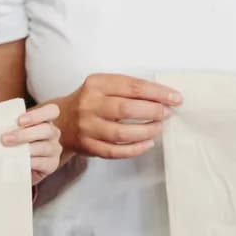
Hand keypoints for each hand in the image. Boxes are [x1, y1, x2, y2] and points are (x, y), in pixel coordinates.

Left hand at [1, 102, 64, 184]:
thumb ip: (5, 124)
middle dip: (25, 134)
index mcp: (45, 120)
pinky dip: (30, 162)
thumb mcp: (11, 129)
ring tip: (9, 151)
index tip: (19, 120)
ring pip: (45, 147)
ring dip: (26, 149)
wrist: (16, 164)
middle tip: (5, 139)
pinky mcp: (52, 165)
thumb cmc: (13, 141)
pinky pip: (43, 163)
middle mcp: (53, 133)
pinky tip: (18, 162)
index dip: (37, 115)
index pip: (52, 111)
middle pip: (46, 130)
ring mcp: (54, 149)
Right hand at [55, 74, 181, 160]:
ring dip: (147, 131)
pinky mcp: (88, 146)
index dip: (157, 93)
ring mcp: (87, 127)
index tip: (175, 98)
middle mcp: (89, 105)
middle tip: (167, 113)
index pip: (132, 87)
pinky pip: (115, 151)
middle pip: (127, 109)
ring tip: (158, 128)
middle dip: (154, 112)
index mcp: (95, 84)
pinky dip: (135, 149)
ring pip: (122, 133)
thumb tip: (163, 98)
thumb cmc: (89, 102)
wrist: (60, 121)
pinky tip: (147, 143)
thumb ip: (128, 89)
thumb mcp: (103, 86)